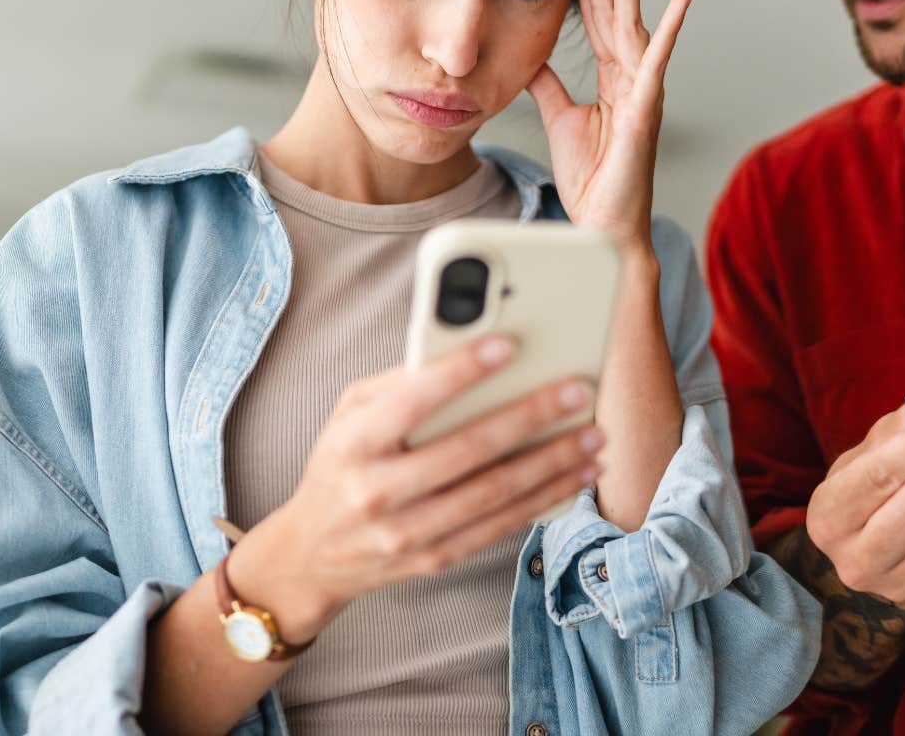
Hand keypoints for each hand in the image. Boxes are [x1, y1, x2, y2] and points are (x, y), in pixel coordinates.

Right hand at [256, 335, 604, 630]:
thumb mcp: (349, 414)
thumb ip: (401, 383)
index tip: (508, 345)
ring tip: (593, 435)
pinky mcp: (434, 559)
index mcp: (353, 444)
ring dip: (552, 463)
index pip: (412, 401)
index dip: (461, 371)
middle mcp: (377, 492)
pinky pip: (499, 527)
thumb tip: (466, 349)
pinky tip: (577, 476)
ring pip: (494, 494)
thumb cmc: (341, 464)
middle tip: (575, 390)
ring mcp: (406, 532)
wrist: (311, 555)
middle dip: (529, 417)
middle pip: (467, 450)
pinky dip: (545, 500)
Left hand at [527, 0, 689, 249]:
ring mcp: (642, 90)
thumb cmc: (591, 178)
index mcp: (612, 78)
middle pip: (615, 11)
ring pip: (633, 25)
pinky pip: (657, 63)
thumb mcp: (559, 118)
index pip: (595, 19)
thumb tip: (530, 54)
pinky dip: (670, 31)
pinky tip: (680, 1)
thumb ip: (548, 82)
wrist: (602, 224)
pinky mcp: (646, 109)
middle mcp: (630, 78)